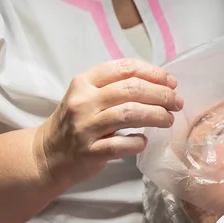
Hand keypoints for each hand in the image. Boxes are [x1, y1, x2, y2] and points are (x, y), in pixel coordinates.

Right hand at [34, 58, 183, 186]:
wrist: (46, 154)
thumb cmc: (75, 122)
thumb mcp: (88, 96)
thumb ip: (116, 87)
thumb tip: (160, 84)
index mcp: (85, 82)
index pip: (125, 68)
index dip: (154, 73)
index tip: (171, 82)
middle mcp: (84, 101)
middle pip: (132, 89)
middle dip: (161, 94)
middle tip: (177, 102)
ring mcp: (85, 127)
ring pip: (129, 114)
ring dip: (156, 115)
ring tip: (168, 119)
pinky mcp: (89, 152)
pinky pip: (121, 145)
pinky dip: (138, 142)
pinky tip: (143, 141)